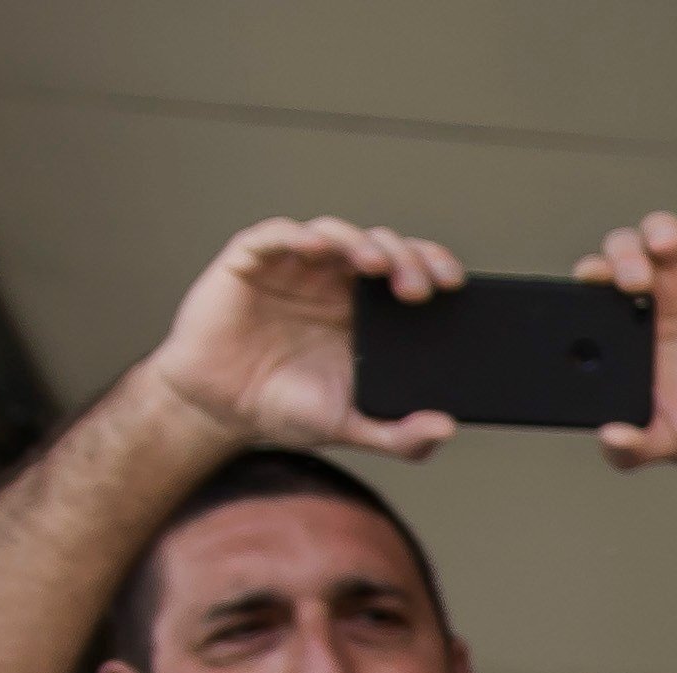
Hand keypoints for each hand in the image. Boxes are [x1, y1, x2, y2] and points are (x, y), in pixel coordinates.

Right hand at [147, 216, 465, 459]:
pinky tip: (315, 247)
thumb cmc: (288, 409)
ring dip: (359, 242)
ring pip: (335, 233)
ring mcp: (294, 268)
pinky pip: (276, 235)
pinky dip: (297, 235)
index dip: (432, 267)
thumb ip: (400, 436)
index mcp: (367, 312)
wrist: (223, 410)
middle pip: (381, 247)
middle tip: (416, 290)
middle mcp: (334, 282)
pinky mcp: (251, 262)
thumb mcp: (352, 427)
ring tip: (376, 266)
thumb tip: (445, 428)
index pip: (410, 272)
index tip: (453, 285)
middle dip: (405, 259)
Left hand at [580, 176, 676, 482]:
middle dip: (621, 258)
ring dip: (655, 234)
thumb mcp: (666, 441)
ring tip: (664, 252)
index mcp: (621, 329)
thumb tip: (610, 439)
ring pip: (659, 236)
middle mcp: (649, 297)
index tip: (590, 284)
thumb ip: (634, 446)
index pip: (593, 291)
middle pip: (621, 253)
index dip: (588, 280)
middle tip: (634, 282)